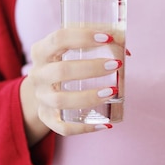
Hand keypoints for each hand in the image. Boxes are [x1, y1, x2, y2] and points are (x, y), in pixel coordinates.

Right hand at [21, 28, 120, 142]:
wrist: (41, 89)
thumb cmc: (63, 63)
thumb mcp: (70, 49)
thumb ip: (96, 45)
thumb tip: (126, 50)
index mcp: (41, 51)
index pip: (59, 39)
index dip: (83, 36)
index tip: (108, 38)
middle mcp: (38, 75)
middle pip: (60, 71)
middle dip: (91, 68)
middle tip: (116, 64)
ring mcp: (41, 98)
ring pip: (61, 101)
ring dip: (88, 96)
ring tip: (113, 91)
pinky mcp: (46, 118)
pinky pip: (63, 127)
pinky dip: (84, 128)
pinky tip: (105, 124)